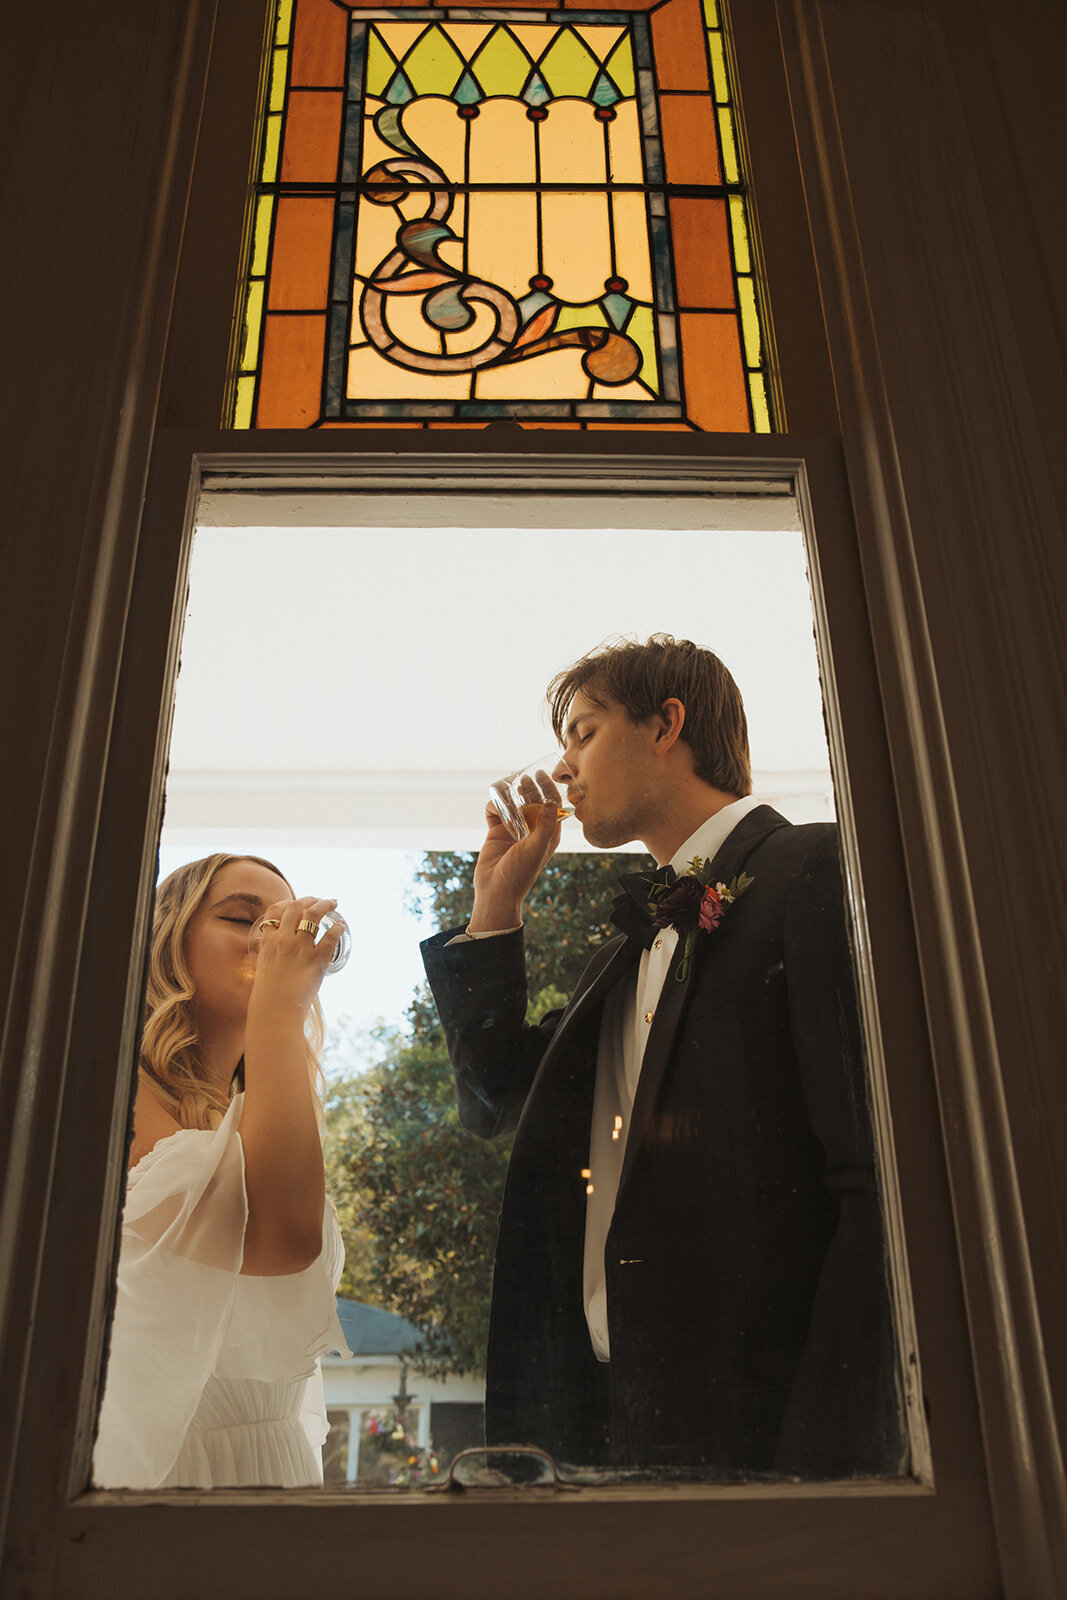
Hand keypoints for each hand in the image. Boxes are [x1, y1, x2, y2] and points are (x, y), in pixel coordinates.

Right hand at [249, 895, 343, 1014]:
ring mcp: (300, 949)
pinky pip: (330, 937)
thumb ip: (273, 955)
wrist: (275, 1012)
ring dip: (325, 905)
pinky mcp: (316, 960)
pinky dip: (337, 928)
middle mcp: (283, 940)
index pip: (275, 911)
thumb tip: (284, 950)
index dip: (287, 903)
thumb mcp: (265, 967)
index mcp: (268, 942)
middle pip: (296, 907)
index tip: (297, 904)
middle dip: (310, 899)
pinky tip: (341, 925)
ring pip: (313, 915)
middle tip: (320, 901)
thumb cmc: (270, 995)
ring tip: (333, 903)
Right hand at [469, 769, 562, 932]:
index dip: (548, 789)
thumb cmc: (520, 873)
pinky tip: (494, 806)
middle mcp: (531, 829)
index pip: (551, 805)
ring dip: (511, 794)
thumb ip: (545, 825)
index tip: (541, 774)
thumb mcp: (537, 849)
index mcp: (547, 833)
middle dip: (529, 788)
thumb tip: (552, 802)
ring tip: (508, 787)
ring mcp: (513, 830)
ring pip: (513, 804)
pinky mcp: (496, 832)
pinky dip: (494, 805)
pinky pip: (495, 812)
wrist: (496, 891)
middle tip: (524, 779)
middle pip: (532, 801)